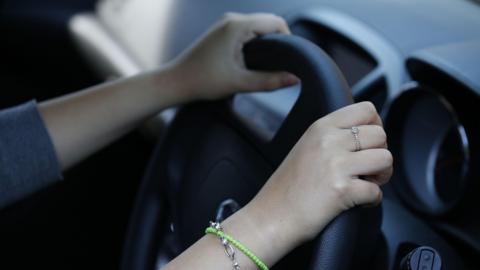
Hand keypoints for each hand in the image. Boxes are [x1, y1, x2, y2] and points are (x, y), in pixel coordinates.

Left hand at [170, 12, 298, 100]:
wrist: (176, 82)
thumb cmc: (203, 81)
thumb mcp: (240, 83)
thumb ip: (270, 81)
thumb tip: (295, 79)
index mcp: (237, 26)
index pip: (276, 23)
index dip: (288, 40)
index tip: (291, 60)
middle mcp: (232, 19)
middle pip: (268, 22)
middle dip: (279, 41)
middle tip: (281, 64)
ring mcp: (225, 23)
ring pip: (258, 26)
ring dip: (267, 42)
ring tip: (267, 64)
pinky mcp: (221, 31)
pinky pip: (247, 31)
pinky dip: (256, 42)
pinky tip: (253, 60)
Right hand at [246, 102, 392, 246]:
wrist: (270, 216)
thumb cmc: (287, 187)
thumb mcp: (306, 147)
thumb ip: (333, 136)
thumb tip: (367, 135)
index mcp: (320, 127)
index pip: (366, 109)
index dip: (376, 126)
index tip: (369, 143)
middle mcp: (329, 141)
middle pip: (380, 135)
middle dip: (380, 154)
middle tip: (367, 169)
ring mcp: (336, 164)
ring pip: (385, 158)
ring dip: (381, 175)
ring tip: (365, 183)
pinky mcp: (342, 189)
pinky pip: (377, 191)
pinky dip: (372, 200)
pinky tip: (357, 202)